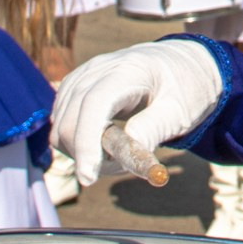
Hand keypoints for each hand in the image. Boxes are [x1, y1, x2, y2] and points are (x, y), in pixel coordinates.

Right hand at [52, 40, 224, 185]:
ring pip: (60, 125)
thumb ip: (153, 129)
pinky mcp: (74, 87)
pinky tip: (105, 144)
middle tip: (123, 166)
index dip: (86, 142)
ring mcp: (82, 76)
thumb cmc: (182, 88)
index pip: (94, 104)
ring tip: (120, 153)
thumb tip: (126, 153)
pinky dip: (77, 142)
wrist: (176, 65)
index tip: (88, 178)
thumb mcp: (179, 111)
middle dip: (86, 154)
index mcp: (128, 70)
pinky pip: (60, 122)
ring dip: (82, 151)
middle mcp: (98, 69)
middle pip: (70, 118)